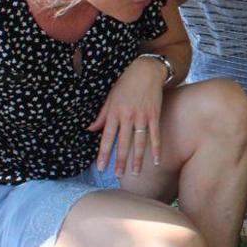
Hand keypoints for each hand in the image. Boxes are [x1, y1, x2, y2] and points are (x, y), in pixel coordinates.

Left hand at [88, 55, 165, 175]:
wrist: (146, 71)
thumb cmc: (126, 83)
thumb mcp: (110, 97)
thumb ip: (102, 115)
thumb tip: (90, 129)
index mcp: (114, 112)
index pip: (107, 137)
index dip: (104, 153)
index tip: (101, 166)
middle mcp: (127, 116)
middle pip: (123, 142)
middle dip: (120, 160)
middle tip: (118, 175)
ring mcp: (142, 116)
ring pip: (139, 141)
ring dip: (137, 158)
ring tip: (135, 172)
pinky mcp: (154, 115)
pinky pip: (155, 134)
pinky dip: (156, 148)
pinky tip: (156, 160)